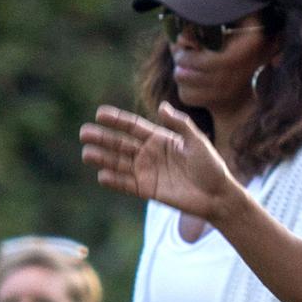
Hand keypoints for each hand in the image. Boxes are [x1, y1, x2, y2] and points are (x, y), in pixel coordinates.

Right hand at [79, 103, 235, 220]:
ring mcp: (147, 171)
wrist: (217, 195)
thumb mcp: (197, 141)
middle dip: (103, 138)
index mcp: (160, 138)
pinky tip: (102, 175)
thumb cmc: (210, 165)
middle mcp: (149, 153)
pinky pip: (126, 184)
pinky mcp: (148, 189)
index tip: (100, 114)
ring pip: (119, 163)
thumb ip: (180, 124)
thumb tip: (162, 106)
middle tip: (84, 132)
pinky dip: (114, 180)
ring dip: (103, 158)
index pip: (133, 127)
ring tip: (87, 154)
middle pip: (121, 143)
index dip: (117, 120)